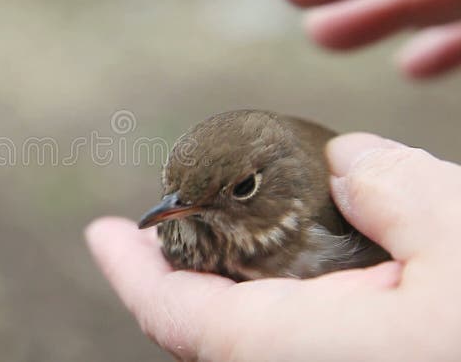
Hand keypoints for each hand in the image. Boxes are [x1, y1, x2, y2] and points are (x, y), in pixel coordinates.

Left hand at [86, 133, 460, 360]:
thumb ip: (402, 188)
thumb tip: (353, 161)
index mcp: (310, 355)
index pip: (182, 319)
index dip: (134, 272)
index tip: (102, 231)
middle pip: (209, 337)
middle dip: (184, 277)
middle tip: (178, 222)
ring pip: (253, 348)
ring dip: (237, 296)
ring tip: (242, 240)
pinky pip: (297, 353)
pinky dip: (282, 315)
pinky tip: (314, 278)